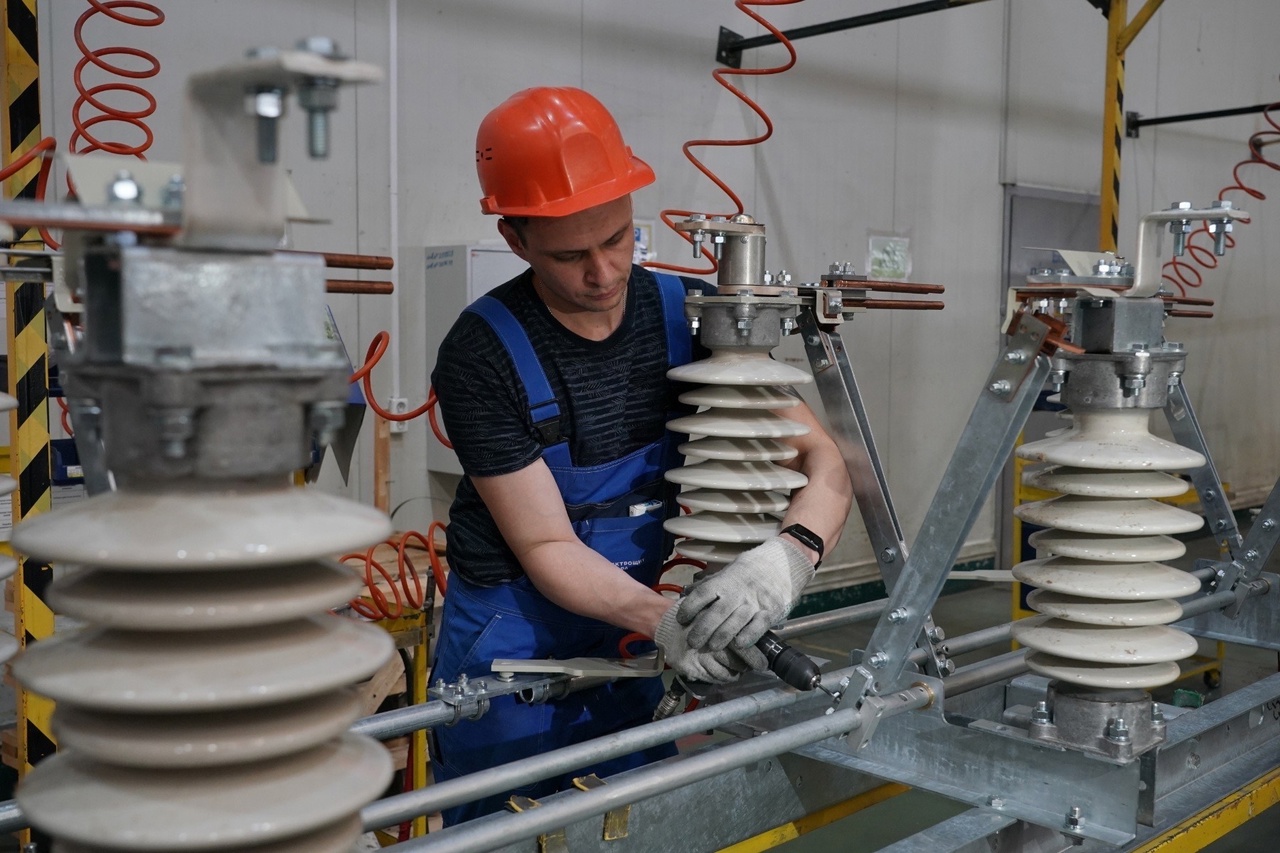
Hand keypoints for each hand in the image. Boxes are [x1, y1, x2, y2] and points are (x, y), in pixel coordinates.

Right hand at [654, 605, 766, 682]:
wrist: (667, 622)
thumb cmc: (696, 616)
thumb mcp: (715, 612)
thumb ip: (734, 625)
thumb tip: (759, 639)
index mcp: (717, 627)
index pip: (741, 647)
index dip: (755, 657)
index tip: (763, 663)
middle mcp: (708, 643)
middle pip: (736, 663)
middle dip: (746, 667)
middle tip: (751, 666)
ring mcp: (698, 657)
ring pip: (725, 674)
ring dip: (733, 674)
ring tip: (736, 669)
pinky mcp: (689, 667)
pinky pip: (711, 678)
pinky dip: (719, 677)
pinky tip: (722, 671)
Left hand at [676, 536, 814, 652]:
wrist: (782, 563)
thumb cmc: (750, 570)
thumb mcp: (728, 572)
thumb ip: (710, 584)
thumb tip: (685, 592)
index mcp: (725, 581)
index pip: (703, 593)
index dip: (690, 607)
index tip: (681, 619)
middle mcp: (737, 592)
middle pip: (717, 612)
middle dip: (703, 628)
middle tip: (692, 642)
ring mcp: (754, 602)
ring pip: (736, 621)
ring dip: (723, 635)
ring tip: (712, 647)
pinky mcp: (771, 610)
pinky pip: (759, 625)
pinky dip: (749, 635)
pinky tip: (739, 645)